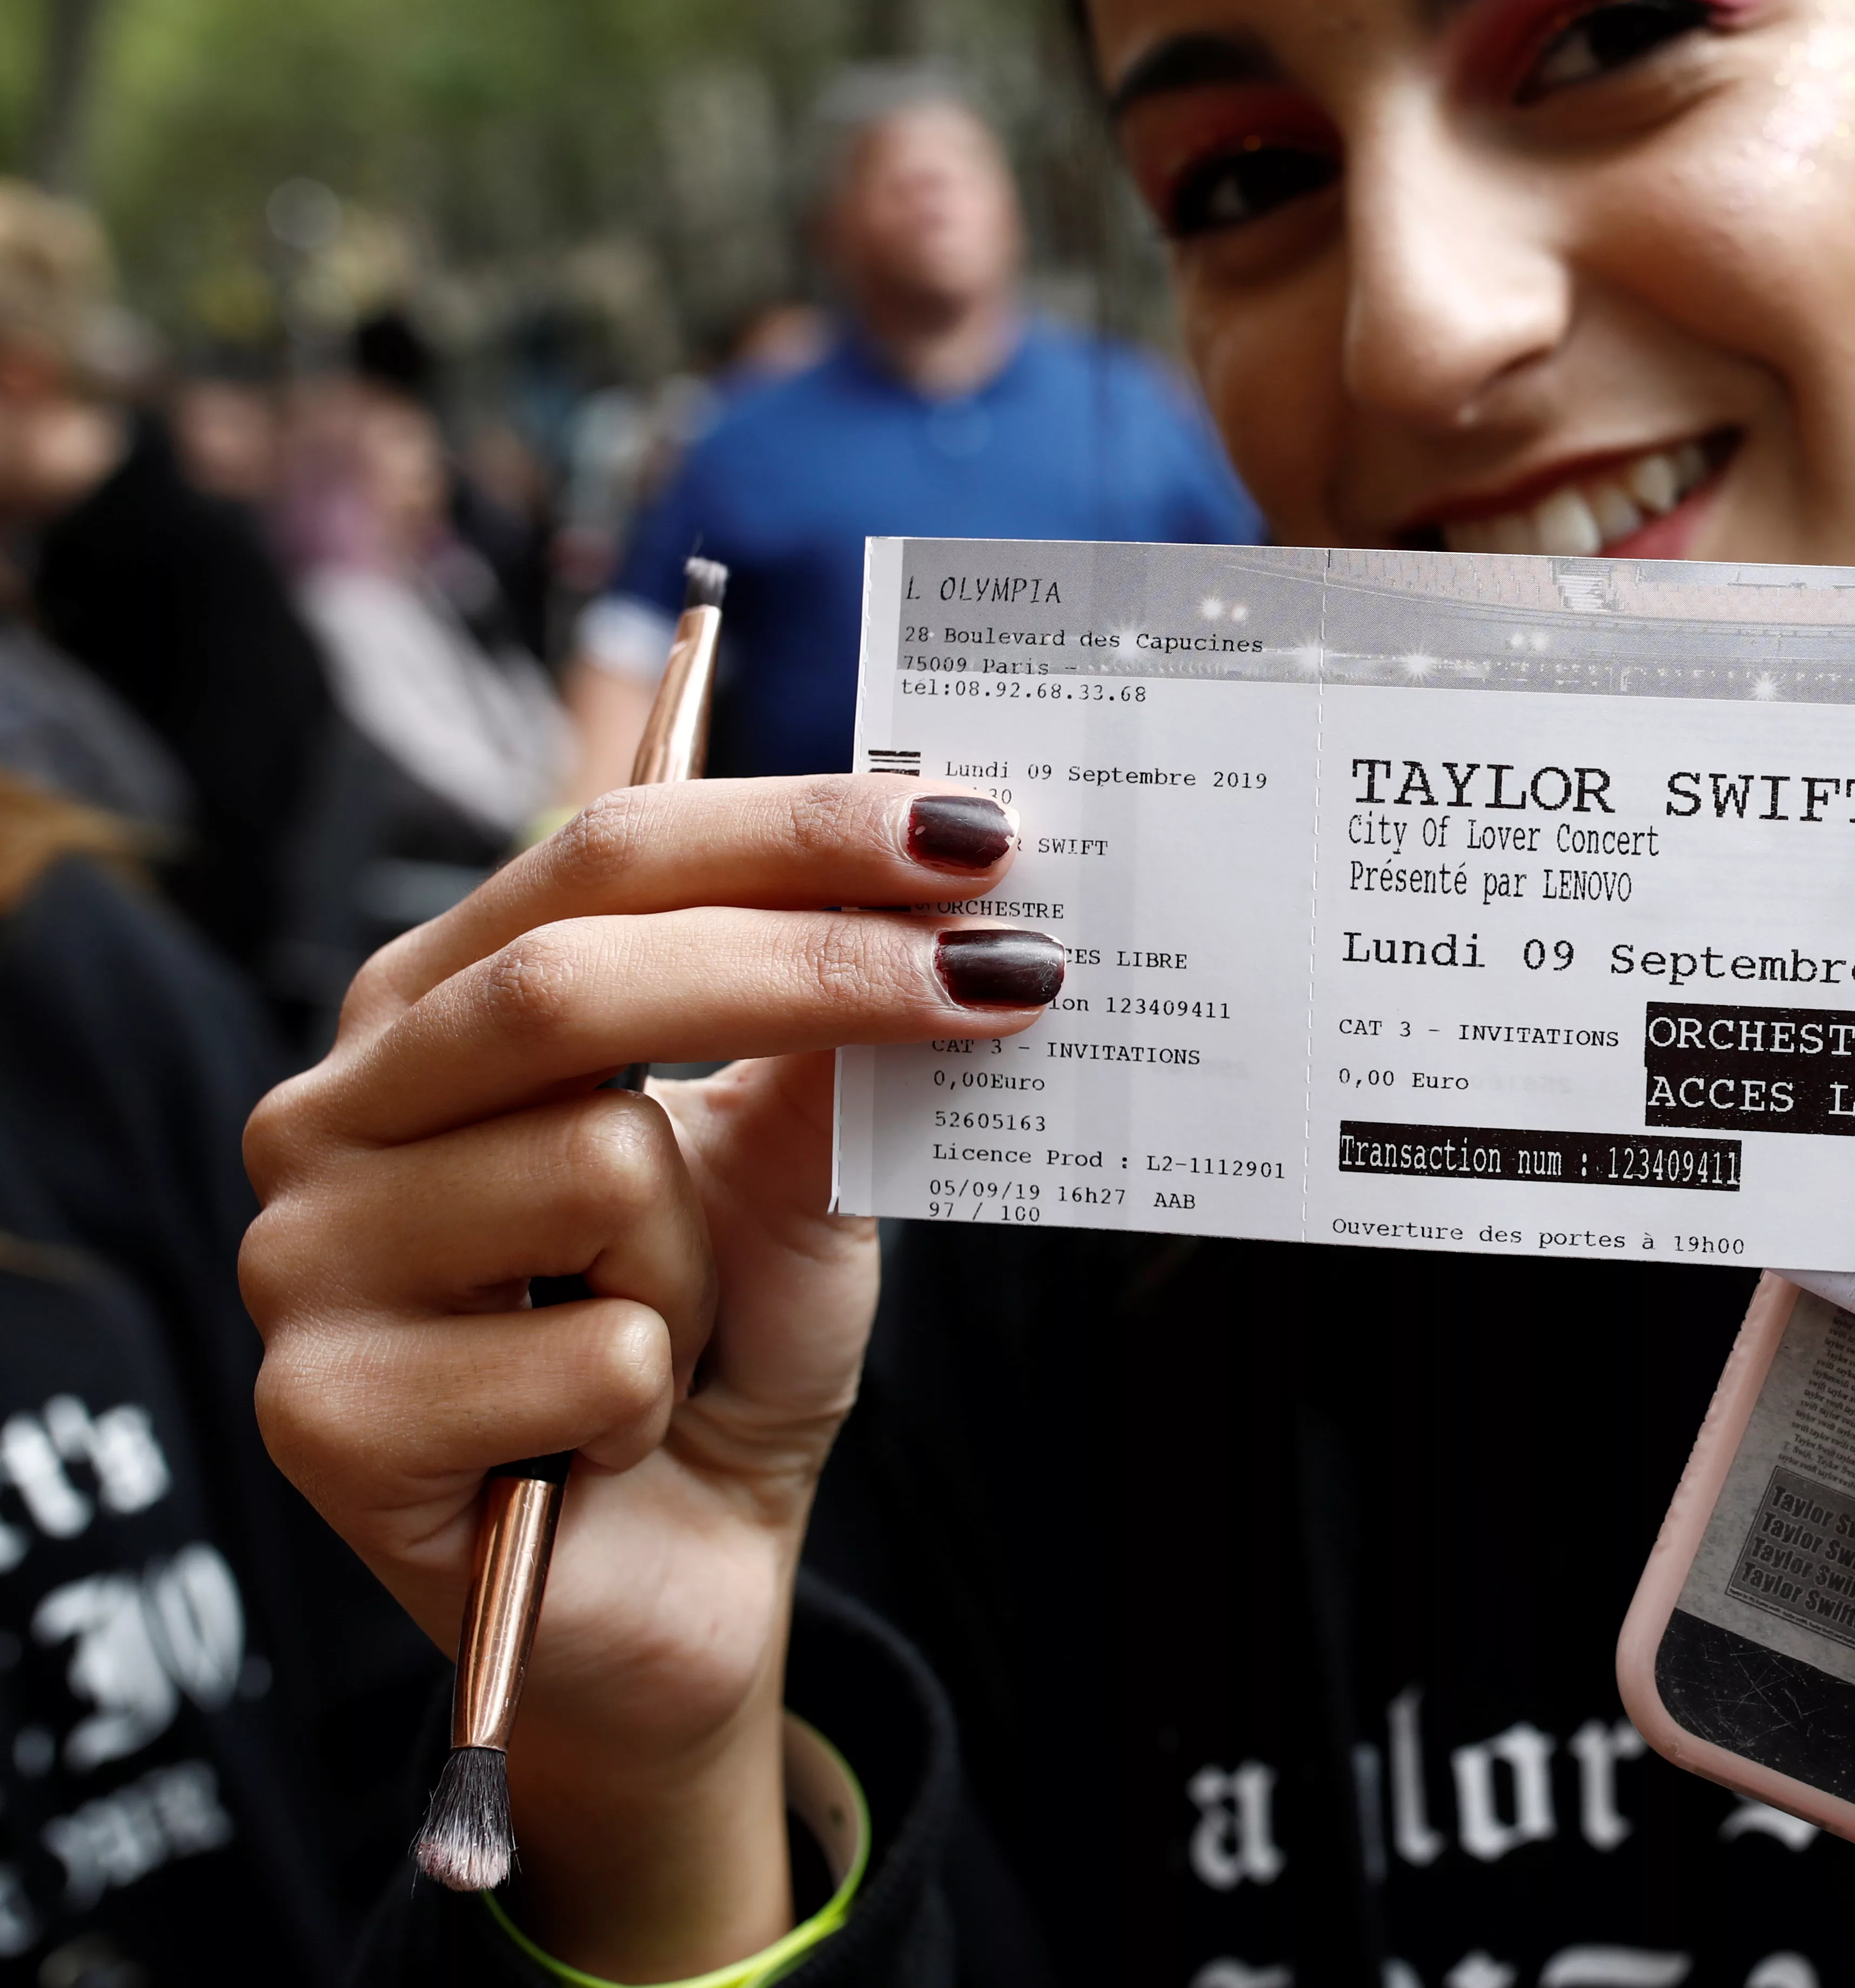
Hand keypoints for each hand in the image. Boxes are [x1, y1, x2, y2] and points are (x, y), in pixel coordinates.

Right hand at [242, 778, 1057, 1977]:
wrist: (674, 1574)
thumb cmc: (718, 1346)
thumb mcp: (795, 1171)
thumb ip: (823, 1041)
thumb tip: (926, 894)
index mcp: (431, 1009)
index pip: (599, 855)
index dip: (790, 832)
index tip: (969, 829)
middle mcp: (334, 1111)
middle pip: (574, 985)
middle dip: (813, 972)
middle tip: (1001, 973)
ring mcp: (304, 1261)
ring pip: (595, 1174)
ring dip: (706, 1265)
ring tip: (676, 1329)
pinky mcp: (323, 1414)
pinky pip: (591, 1352)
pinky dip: (653, 1397)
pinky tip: (608, 1437)